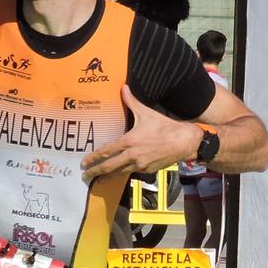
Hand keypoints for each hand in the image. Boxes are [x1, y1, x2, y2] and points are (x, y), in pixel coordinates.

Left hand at [82, 86, 199, 181]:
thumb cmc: (164, 126)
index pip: (106, 152)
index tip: (84, 163)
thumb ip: (131, 101)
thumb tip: (123, 87)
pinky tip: (118, 175)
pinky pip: (132, 172)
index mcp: (129, 141)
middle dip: (95, 172)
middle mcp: (132, 155)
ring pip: (119, 173)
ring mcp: (140, 165)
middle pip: (109, 167)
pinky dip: (123, 174)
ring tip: (98, 181)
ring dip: (107, 177)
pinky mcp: (147, 170)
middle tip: (85, 176)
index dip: (93, 158)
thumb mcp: (146, 113)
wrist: (183, 142)